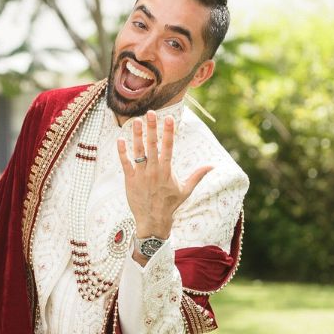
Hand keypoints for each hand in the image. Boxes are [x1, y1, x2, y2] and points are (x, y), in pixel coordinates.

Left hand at [117, 111, 211, 237]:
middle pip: (153, 145)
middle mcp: (154, 170)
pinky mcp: (130, 180)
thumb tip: (212, 166)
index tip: (168, 118)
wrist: (153, 220)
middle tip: (151, 112)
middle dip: (152, 128)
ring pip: (138, 152)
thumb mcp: (186, 190)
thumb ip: (197, 176)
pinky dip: (122, 152)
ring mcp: (141, 175)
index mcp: (167, 171)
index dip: (168, 132)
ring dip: (137, 136)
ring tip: (136, 121)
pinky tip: (120, 140)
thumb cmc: (170, 204)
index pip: (169, 147)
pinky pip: (125, 163)